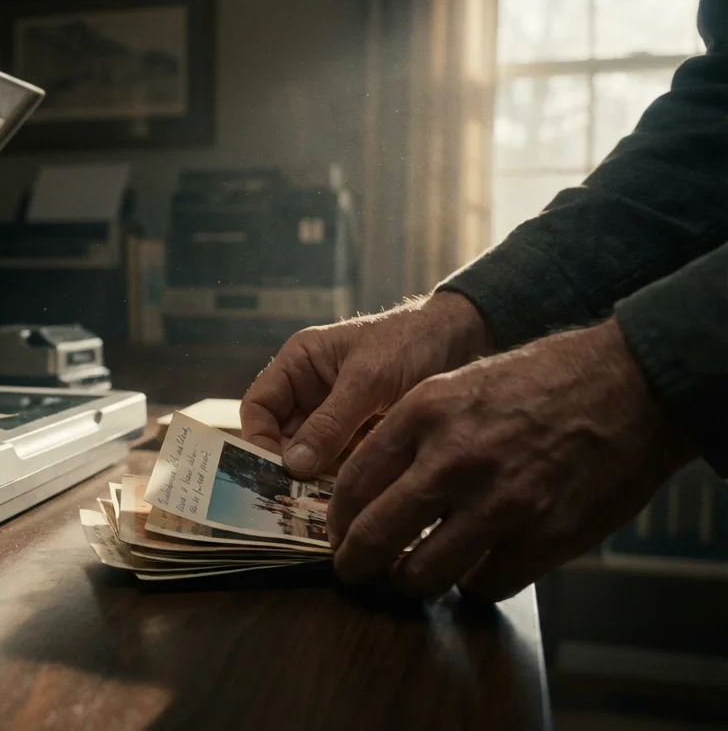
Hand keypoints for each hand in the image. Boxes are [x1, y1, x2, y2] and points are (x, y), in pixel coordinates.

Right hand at [240, 292, 492, 476]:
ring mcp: (335, 413)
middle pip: (281, 437)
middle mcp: (310, 390)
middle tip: (302, 497)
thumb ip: (330, 423)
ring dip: (317, 477)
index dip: (258, 439)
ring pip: (310, 455)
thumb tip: (293, 465)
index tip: (275, 470)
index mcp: (298, 364)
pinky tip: (356, 495)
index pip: (258, 407)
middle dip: (291, 466)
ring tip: (332, 501)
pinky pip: (339, 461)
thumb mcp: (368, 380)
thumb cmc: (410, 342)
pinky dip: (343, 479)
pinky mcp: (360, 432)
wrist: (464, 338)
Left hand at [330, 317, 697, 601]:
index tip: (340, 534)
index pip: (353, 483)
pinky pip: (485, 585)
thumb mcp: (456, 385)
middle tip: (354, 573)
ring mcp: (499, 502)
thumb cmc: (540, 382)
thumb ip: (411, 432)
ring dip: (412, 582)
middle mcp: (454, 459)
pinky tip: (475, 570)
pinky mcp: (543, 537)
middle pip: (375, 535)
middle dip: (356, 564)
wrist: (627, 386)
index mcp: (424, 413)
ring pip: (424, 573)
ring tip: (414, 576)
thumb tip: (373, 486)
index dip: (338, 520)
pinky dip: (473, 585)